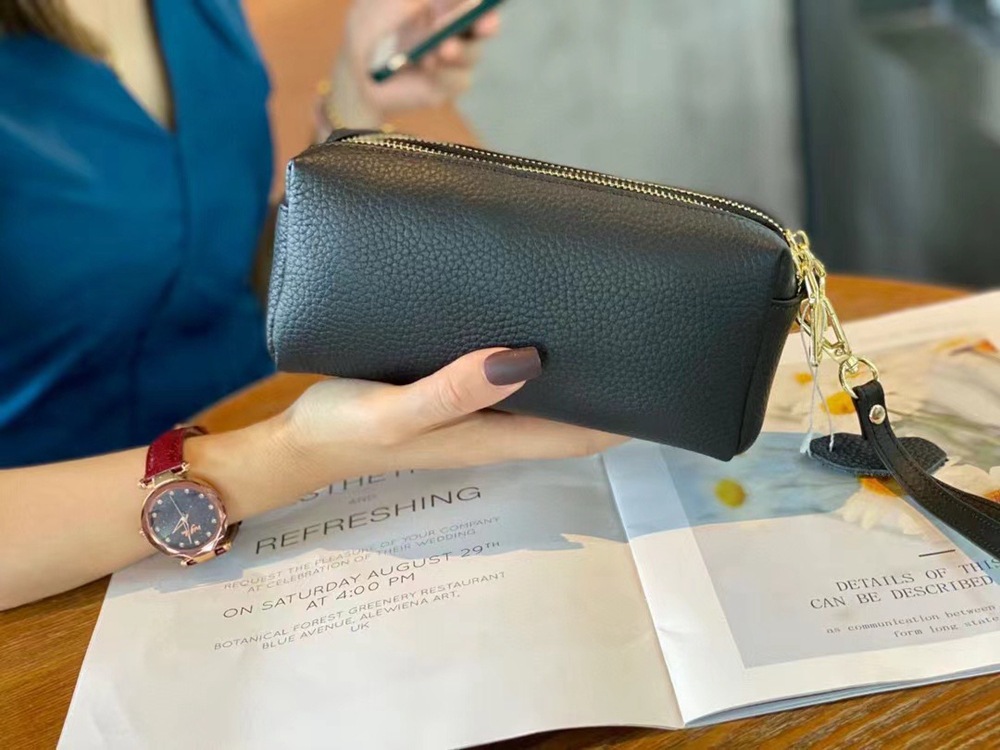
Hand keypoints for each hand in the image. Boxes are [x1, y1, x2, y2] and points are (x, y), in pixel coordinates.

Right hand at [278, 347, 625, 485]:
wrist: (301, 440)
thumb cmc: (345, 427)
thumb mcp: (395, 413)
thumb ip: (452, 391)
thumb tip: (527, 358)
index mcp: (492, 438)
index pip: (580, 437)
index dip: (626, 419)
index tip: (661, 380)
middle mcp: (493, 428)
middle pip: (572, 419)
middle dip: (611, 388)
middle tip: (639, 333)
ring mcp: (474, 414)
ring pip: (544, 399)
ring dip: (575, 373)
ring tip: (600, 320)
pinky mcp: (453, 395)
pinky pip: (508, 380)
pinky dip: (533, 361)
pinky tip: (532, 323)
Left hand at [329, 0, 501, 127]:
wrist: (358, 71)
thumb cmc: (372, 27)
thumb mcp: (391, 0)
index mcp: (445, 3)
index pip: (473, 1)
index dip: (480, 2)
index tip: (480, 1)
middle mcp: (456, 28)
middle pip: (486, 24)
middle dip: (488, 23)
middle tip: (485, 22)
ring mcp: (455, 58)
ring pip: (473, 53)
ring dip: (460, 50)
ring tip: (442, 49)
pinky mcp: (448, 84)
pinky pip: (458, 79)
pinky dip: (445, 72)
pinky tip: (429, 64)